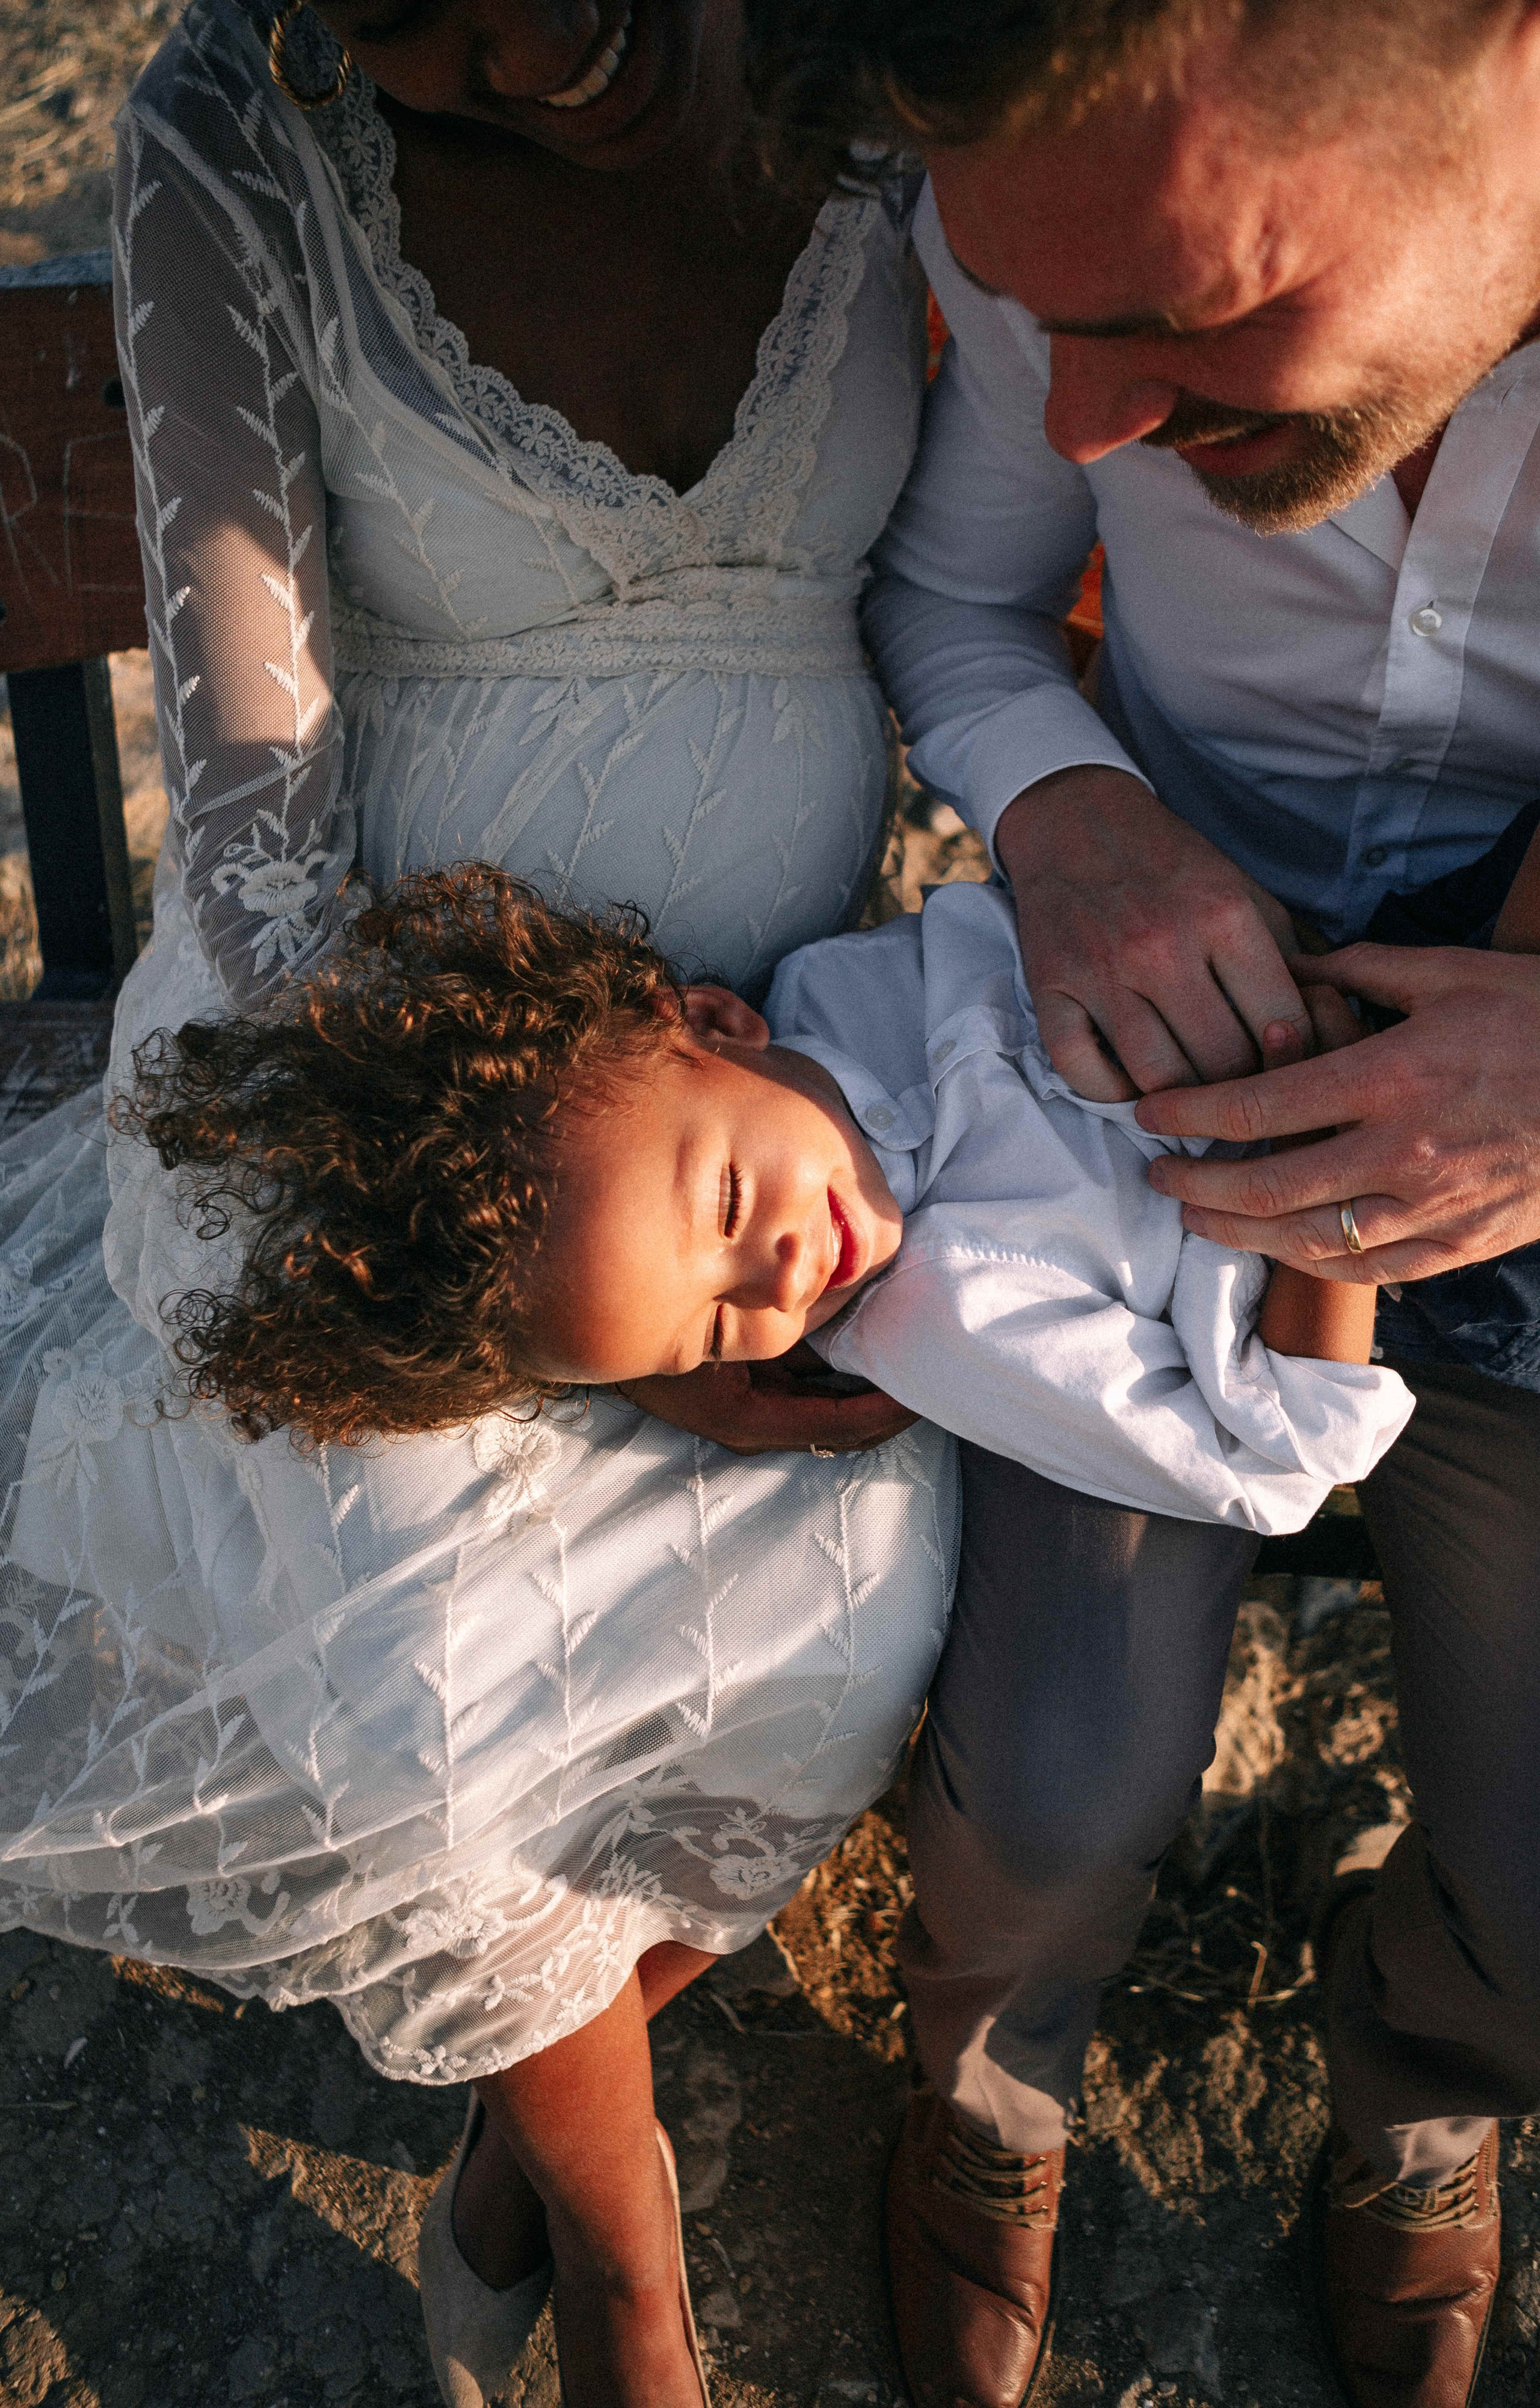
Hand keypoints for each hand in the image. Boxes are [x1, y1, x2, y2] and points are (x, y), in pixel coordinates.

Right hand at [616, 1345, 917, 1456]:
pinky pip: (809, 1386)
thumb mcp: (710, 1330)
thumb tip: (830, 1291)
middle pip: (844, 1426)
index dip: (890, 1410)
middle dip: (890, 1401)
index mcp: (750, 1419)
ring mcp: (753, 1410)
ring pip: (830, 1407)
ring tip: (911, 1349)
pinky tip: (866, 1334)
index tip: (929, 1387)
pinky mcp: (749, 1389)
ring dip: (869, 1383)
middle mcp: (757, 1424)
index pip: (841, 1426)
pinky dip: (842, 1368)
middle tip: (937, 1369)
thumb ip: (771, 1315)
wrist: (594, 1332)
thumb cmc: (647, 1333)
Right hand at [996, 766, 1309, 1099]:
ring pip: (1156, 1080)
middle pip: (1222, 1065)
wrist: (1075, 820)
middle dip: (1239, 1090)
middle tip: (1241, 1094)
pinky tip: (1130, 1079)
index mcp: (1224, 915)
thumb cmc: (1171, 867)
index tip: (1288, 1073)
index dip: (1294, 1062)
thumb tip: (1335, 1025)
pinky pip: (1082, 1073)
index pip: (1281, 1025)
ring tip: (1191, 1095)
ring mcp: (1102, 971)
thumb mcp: (1246, 892)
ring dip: (1179, 1101)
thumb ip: (1292, 956)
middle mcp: (1163, 944)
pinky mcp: (1050, 988)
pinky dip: (1110, 1092)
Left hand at [1134, 944, 1539, 1280]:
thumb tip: (1290, 962)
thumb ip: (1362, 968)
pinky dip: (1315, 1263)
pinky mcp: (1463, 1242)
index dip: (1192, 1113)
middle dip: (1199, 1186)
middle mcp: (1403, 1151)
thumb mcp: (1451, 972)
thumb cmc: (1539, 1016)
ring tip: (1199, 1219)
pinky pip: (1371, 1268)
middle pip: (1270, 1186)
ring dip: (1242, 1233)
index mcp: (1392, 1076)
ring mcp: (1434, 1205)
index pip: (1262, 1103)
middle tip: (1159, 1178)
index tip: (1149, 1113)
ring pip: (1310, 1238)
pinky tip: (1281, 1248)